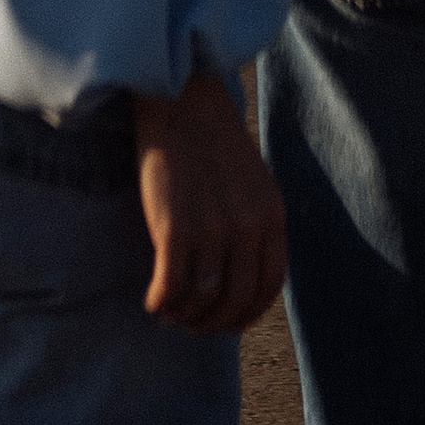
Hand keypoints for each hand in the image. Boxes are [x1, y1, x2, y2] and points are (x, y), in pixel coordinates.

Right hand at [131, 66, 288, 331]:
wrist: (182, 100)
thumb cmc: (211, 140)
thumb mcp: (252, 182)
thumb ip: (255, 223)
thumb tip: (241, 275)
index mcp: (272, 215)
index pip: (269, 286)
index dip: (248, 314)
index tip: (227, 322)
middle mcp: (248, 227)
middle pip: (235, 301)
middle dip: (212, 322)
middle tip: (192, 324)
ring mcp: (212, 229)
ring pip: (201, 300)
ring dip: (184, 316)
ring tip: (170, 310)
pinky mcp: (175, 228)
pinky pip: (171, 288)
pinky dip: (161, 302)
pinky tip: (153, 300)